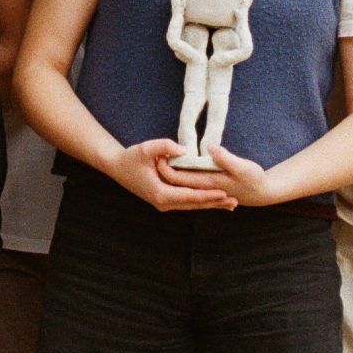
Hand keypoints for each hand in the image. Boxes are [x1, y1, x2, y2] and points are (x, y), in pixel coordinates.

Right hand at [109, 138, 238, 211]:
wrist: (117, 167)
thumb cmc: (131, 157)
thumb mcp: (146, 148)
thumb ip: (164, 147)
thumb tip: (184, 151)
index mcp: (161, 194)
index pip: (190, 196)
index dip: (208, 195)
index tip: (224, 193)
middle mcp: (163, 203)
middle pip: (194, 204)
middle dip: (214, 203)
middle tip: (235, 202)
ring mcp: (164, 203)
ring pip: (192, 205)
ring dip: (210, 204)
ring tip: (230, 204)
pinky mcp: (165, 200)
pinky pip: (187, 202)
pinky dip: (201, 201)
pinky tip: (214, 201)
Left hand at [163, 144, 279, 206]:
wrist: (265, 192)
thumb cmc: (255, 179)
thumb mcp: (244, 167)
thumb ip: (226, 159)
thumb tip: (210, 148)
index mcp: (209, 184)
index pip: (180, 178)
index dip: (167, 167)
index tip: (158, 154)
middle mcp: (203, 189)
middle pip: (178, 181)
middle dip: (165, 169)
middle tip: (153, 154)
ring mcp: (206, 189)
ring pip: (184, 182)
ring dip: (173, 173)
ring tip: (159, 158)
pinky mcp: (209, 187)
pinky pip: (191, 183)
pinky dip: (183, 177)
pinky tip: (176, 168)